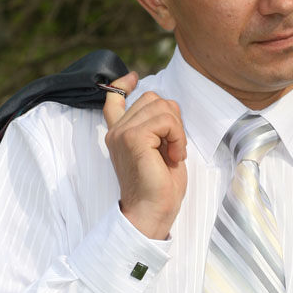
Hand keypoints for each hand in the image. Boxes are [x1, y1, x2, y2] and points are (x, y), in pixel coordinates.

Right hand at [103, 71, 187, 239]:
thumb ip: (156, 128)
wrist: (152, 213)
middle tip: (173, 149)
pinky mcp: (134, 138)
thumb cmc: (160, 189)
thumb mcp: (159, 151)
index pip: (114, 99)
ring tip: (173, 155)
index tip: (133, 78)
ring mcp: (123, 133)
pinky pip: (167, 121)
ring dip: (178, 131)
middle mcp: (117, 131)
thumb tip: (166, 106)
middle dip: (173, 119)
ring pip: (162, 107)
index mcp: (120, 134)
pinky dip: (178, 137)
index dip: (123, 84)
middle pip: (153, 98)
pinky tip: (174, 157)